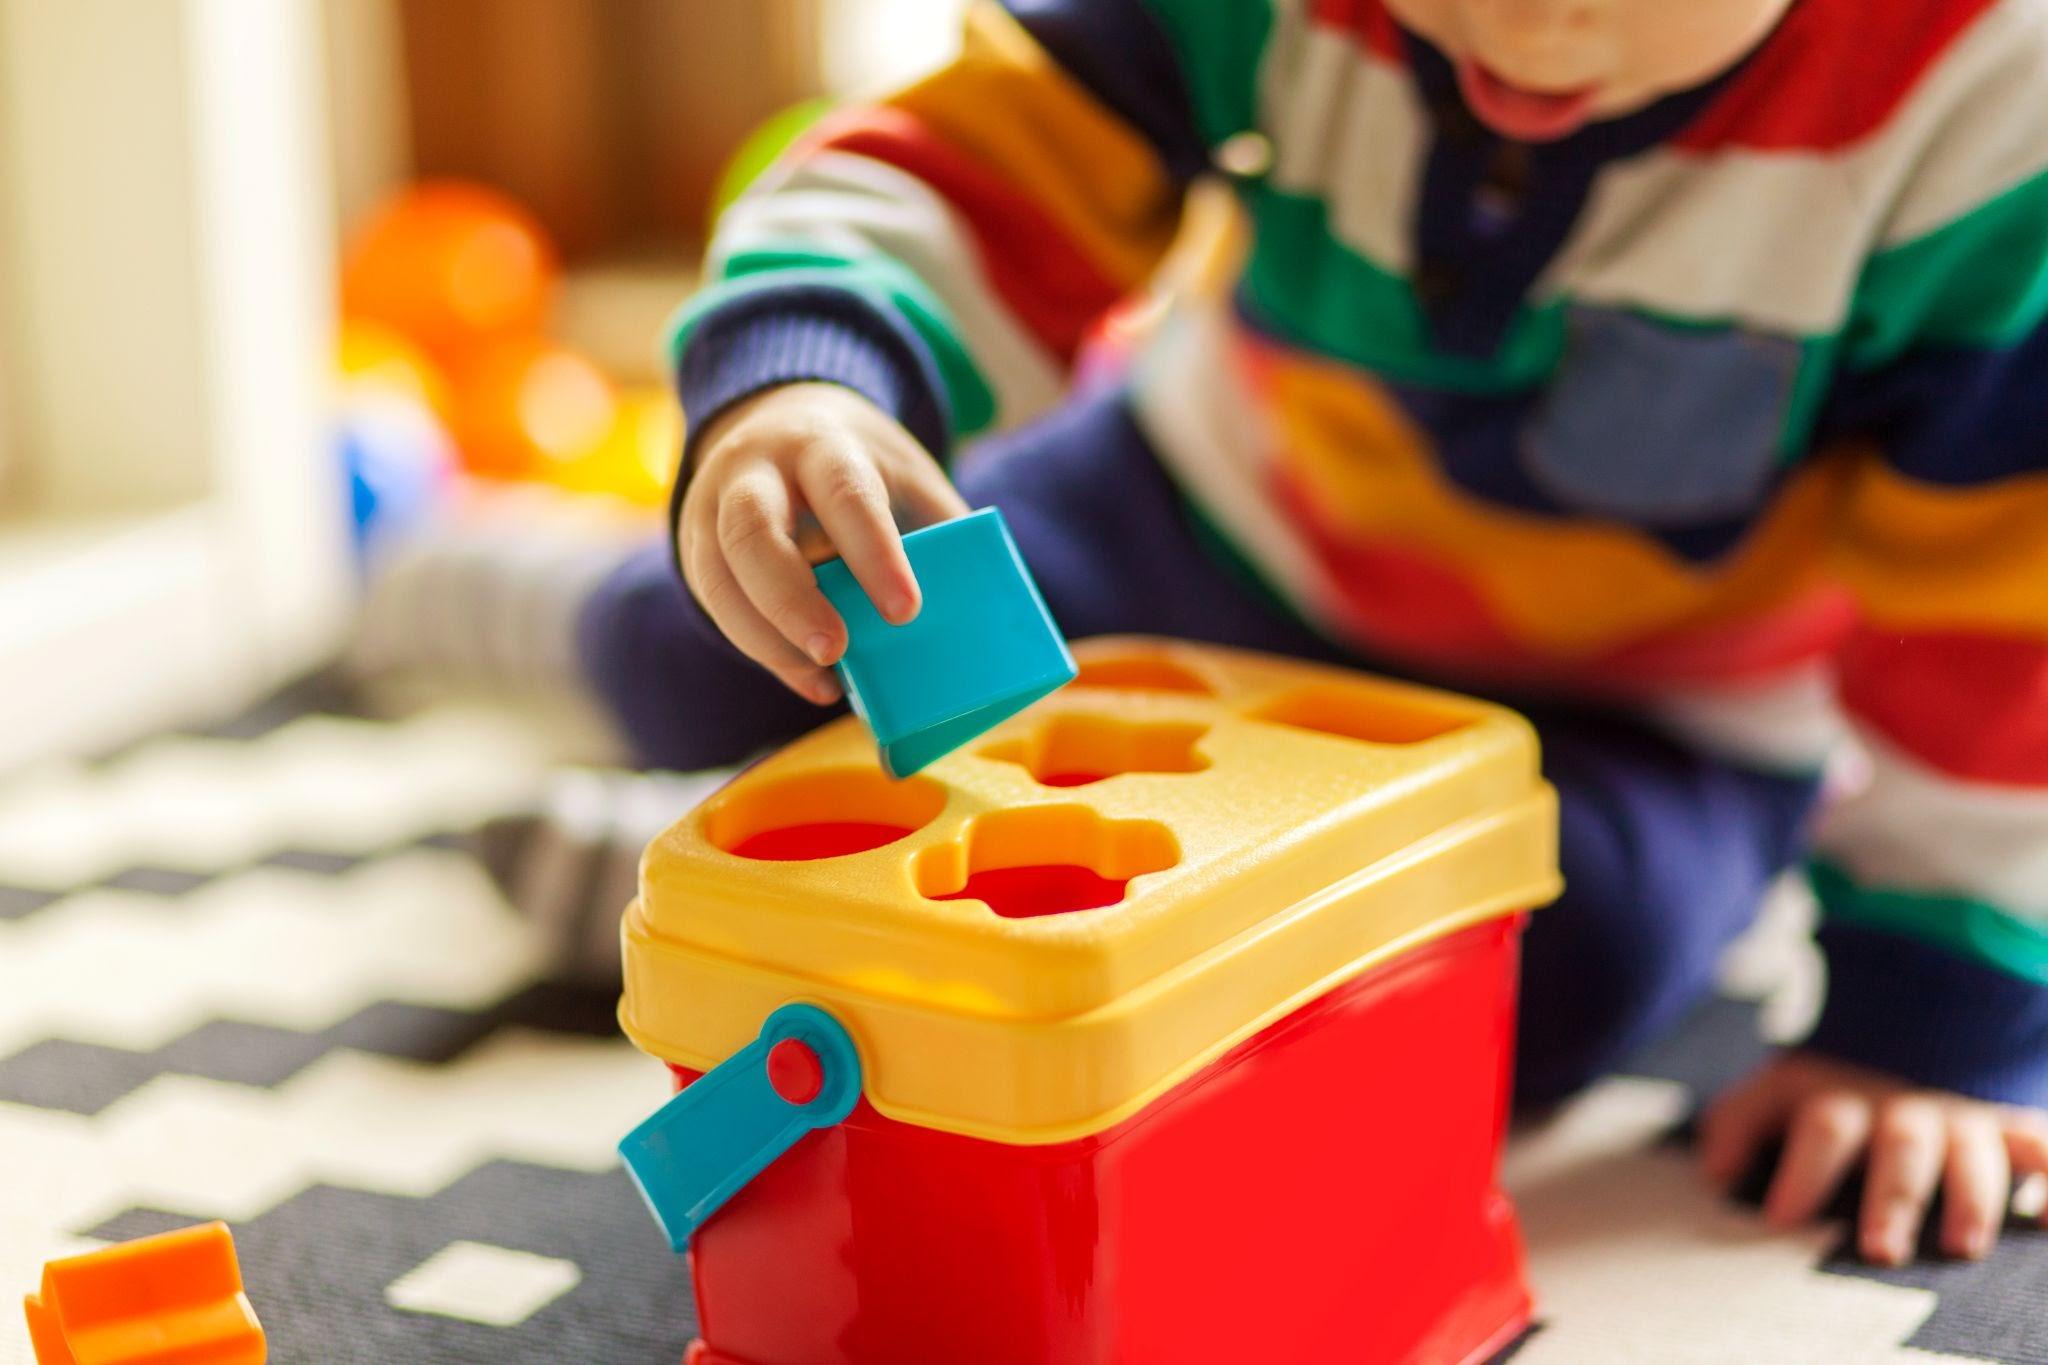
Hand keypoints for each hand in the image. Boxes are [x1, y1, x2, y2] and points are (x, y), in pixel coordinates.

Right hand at [678, 383, 967, 701]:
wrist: (778, 418)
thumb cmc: (858, 462)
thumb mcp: (905, 474)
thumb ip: (938, 530)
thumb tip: (984, 613)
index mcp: (821, 444)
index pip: (843, 492)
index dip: (873, 553)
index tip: (906, 611)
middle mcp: (754, 471)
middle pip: (752, 531)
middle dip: (791, 598)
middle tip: (835, 651)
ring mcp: (711, 509)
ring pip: (718, 577)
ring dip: (766, 640)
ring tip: (825, 681)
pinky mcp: (696, 550)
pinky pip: (717, 606)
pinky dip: (763, 651)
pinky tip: (809, 680)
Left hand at [1701, 1051, 2047, 1263]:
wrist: (1915, 1019)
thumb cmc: (1834, 1082)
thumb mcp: (1781, 1088)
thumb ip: (1740, 1122)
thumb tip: (1712, 1171)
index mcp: (1844, 1102)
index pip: (1821, 1132)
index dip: (1802, 1172)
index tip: (1779, 1218)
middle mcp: (1906, 1111)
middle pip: (1900, 1151)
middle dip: (1891, 1199)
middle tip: (1880, 1249)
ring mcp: (1963, 1119)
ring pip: (1974, 1157)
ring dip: (1971, 1199)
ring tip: (1964, 1246)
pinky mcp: (2012, 1127)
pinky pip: (2044, 1148)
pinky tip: (2047, 1216)